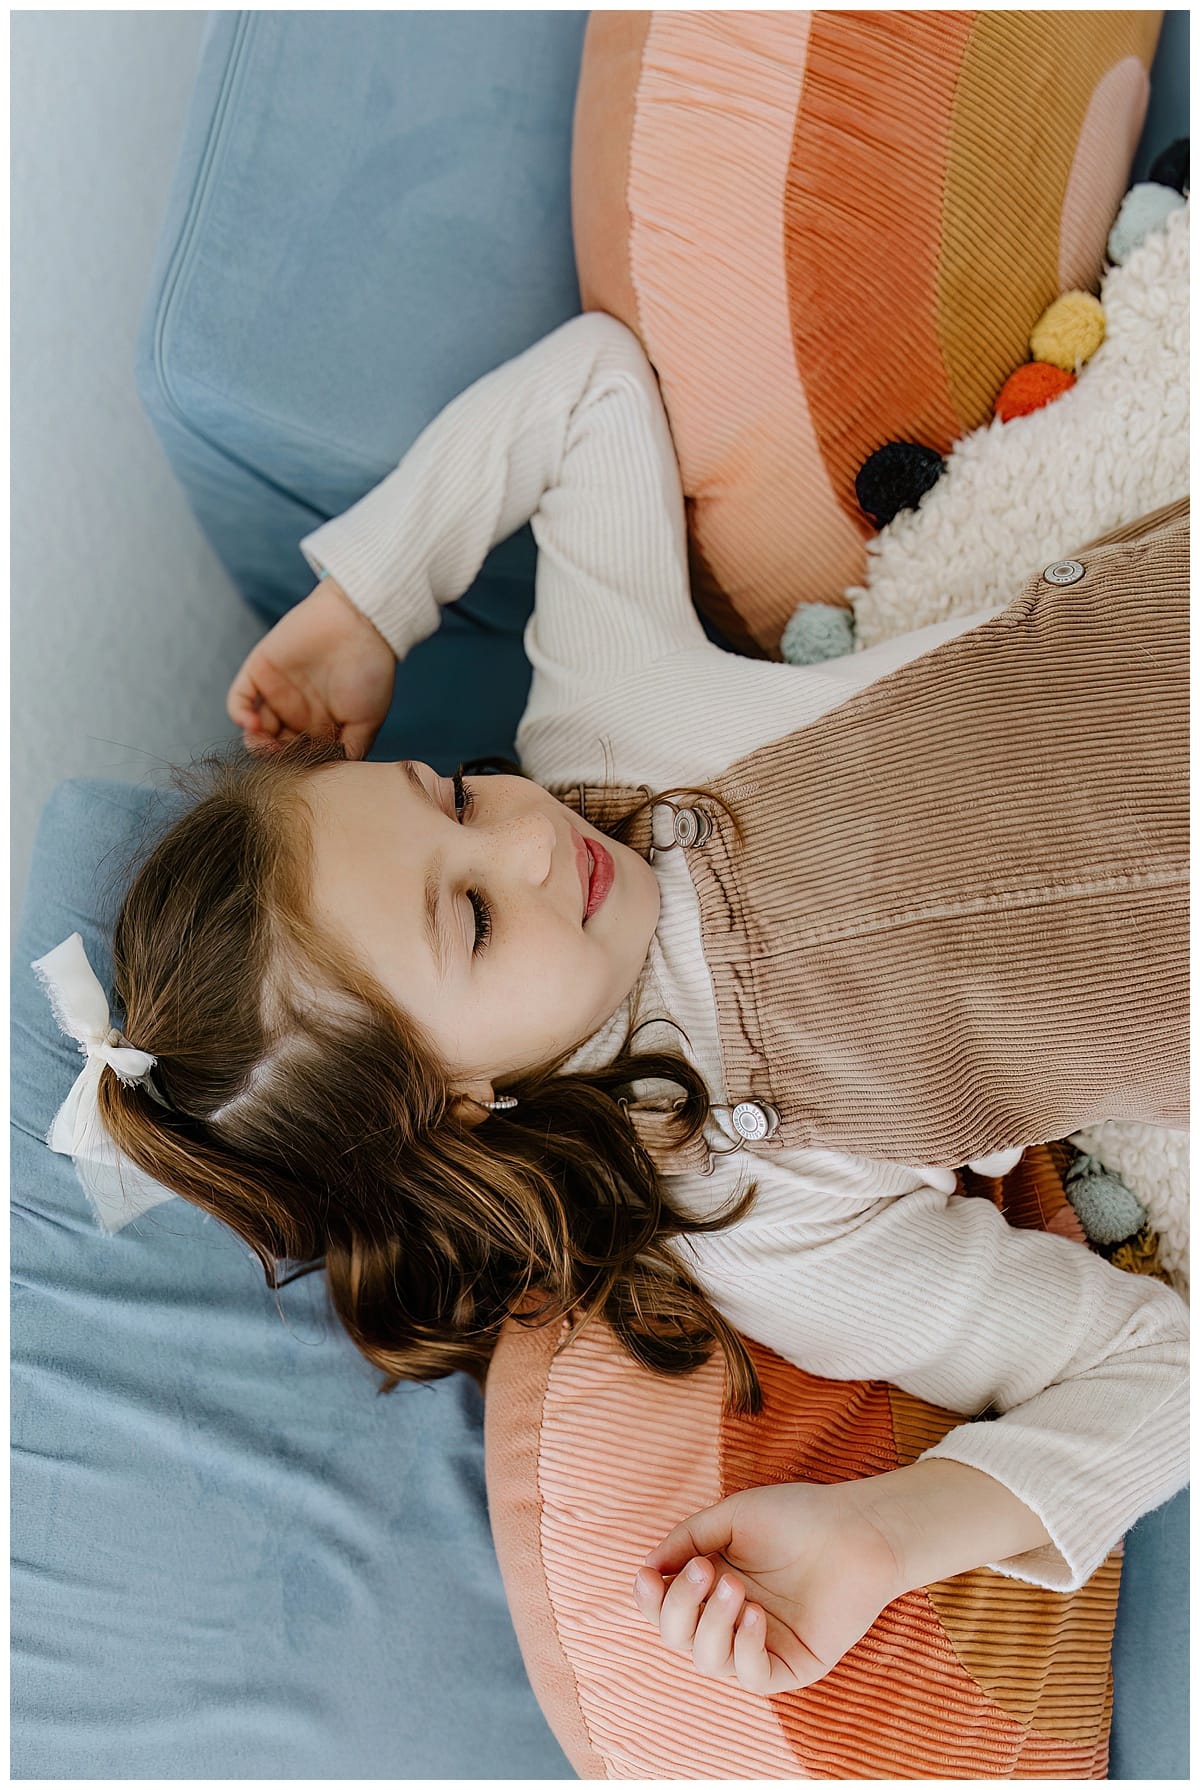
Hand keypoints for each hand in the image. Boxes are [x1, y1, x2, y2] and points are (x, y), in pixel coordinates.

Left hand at [227, 576, 395, 759]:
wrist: (361, 622)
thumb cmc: (371, 670)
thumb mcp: (368, 720)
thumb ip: (351, 750)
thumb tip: (334, 778)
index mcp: (321, 726)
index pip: (299, 756)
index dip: (296, 768)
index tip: (299, 772)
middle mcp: (296, 712)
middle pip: (273, 745)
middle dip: (272, 758)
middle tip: (278, 762)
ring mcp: (275, 693)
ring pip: (253, 728)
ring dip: (253, 742)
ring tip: (263, 744)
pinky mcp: (259, 671)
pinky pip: (238, 699)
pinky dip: (238, 714)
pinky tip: (250, 723)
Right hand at [632, 1479, 905, 1696]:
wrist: (857, 1527)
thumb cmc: (798, 1516)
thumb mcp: (730, 1516)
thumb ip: (687, 1538)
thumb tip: (649, 1567)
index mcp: (710, 1584)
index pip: (664, 1607)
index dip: (649, 1599)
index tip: (649, 1575)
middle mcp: (729, 1619)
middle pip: (677, 1637)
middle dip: (680, 1607)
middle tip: (703, 1570)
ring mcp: (758, 1644)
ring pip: (708, 1661)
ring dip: (711, 1624)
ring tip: (735, 1586)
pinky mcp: (790, 1666)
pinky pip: (752, 1677)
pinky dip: (744, 1648)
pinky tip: (756, 1614)